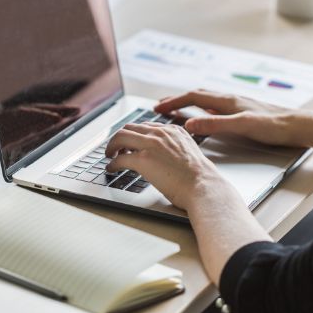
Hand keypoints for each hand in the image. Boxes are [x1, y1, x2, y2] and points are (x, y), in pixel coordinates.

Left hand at [105, 122, 238, 210]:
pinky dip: (112, 164)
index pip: (146, 126)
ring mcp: (151, 145)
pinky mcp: (143, 160)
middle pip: (130, 128)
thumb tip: (164, 157)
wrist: (203, 186)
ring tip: (110, 156)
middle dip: (119, 137)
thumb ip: (175, 148)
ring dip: (111, 147)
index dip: (134, 134)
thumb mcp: (189, 153)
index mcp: (173, 131)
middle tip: (115, 148)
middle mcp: (160, 133)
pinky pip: (119, 158)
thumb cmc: (200, 177)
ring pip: (120, 137)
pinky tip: (111, 169)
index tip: (129, 141)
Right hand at [154, 89, 312, 147]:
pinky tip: (207, 115)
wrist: (299, 126)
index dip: (173, 102)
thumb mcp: (243, 126)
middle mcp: (231, 99)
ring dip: (189, 103)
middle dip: (177, 100)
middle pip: (197, 95)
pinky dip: (204, 109)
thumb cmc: (274, 126)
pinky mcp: (245, 112)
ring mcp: (238, 105)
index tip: (157, 108)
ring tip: (178, 108)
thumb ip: (216, 124)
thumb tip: (191, 123)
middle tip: (160, 106)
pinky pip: (217, 107)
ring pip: (207, 100)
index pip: (193, 97)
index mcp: (228, 101)